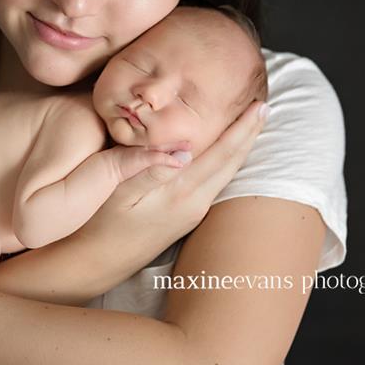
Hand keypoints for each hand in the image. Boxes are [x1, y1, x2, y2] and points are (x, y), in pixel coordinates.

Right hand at [76, 99, 268, 265]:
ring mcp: (193, 210)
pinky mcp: (188, 215)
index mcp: (181, 192)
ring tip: (253, 121)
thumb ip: (150, 168)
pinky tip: (227, 149)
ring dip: (242, 146)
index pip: (221, 154)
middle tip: (265, 105)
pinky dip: (227, 159)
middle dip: (250, 133)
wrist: (98, 260)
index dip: (242, 128)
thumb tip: (184, 151)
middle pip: (232, 163)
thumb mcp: (120, 191)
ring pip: (227, 172)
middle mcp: (195, 203)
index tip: (260, 104)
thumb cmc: (100, 221)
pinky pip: (216, 180)